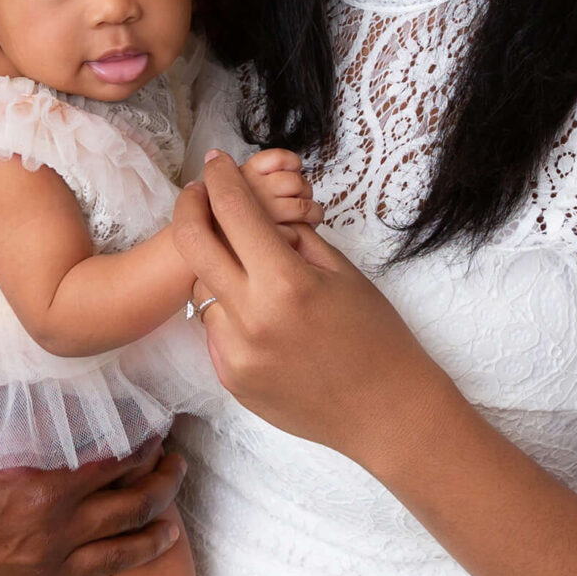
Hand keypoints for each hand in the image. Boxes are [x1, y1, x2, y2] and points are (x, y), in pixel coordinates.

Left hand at [176, 151, 448, 463]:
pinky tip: (260, 314)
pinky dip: (228, 310)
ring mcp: (235, 352)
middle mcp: (251, 317)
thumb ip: (293, 238)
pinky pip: (214, 328)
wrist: (387, 412)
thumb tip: (258, 210)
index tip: (216, 163)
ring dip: (215, 268)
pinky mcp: (231, 377)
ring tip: (246, 266)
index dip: (220, 179)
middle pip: (193, 244)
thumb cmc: (377, 337)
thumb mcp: (342, 273)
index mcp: (286, 282)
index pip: (234, 212)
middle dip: (190, 208)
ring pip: (201, 289)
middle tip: (198, 194)